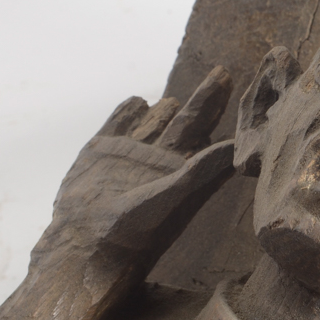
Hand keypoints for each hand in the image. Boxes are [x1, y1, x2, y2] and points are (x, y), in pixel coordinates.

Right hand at [47, 66, 234, 248]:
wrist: (83, 247)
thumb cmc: (133, 233)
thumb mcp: (172, 199)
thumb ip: (201, 172)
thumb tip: (236, 146)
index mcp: (182, 168)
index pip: (203, 125)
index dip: (215, 101)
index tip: (228, 77)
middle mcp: (160, 159)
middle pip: (187, 120)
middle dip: (204, 97)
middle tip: (222, 73)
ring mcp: (131, 153)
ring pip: (154, 120)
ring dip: (166, 107)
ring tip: (181, 98)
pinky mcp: (100, 151)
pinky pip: (119, 122)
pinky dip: (129, 110)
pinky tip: (139, 102)